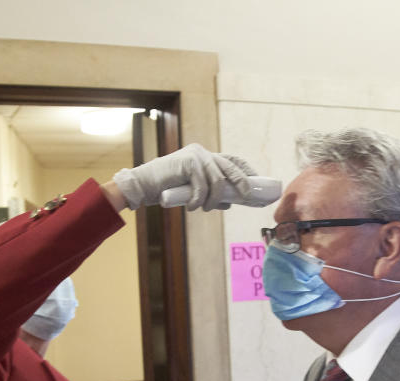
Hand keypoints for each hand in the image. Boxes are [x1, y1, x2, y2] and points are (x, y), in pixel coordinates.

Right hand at [112, 143, 255, 210]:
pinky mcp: (188, 162)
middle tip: (247, 197)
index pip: (231, 160)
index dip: (246, 171)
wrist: (143, 185)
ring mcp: (195, 156)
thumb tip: (229, 203)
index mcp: (204, 157)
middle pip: (230, 167)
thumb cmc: (166, 189)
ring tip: (203, 208)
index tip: (256, 182)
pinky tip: (192, 207)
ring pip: (216, 180)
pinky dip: (198, 200)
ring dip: (212, 199)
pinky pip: (202, 186)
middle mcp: (202, 153)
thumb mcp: (192, 192)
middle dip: (242, 183)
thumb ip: (210, 194)